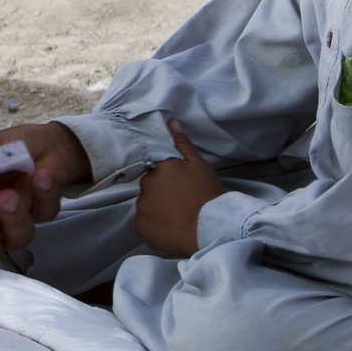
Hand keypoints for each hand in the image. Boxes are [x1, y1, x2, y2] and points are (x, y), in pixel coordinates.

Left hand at [134, 121, 224, 254]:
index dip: (166, 176)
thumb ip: (182, 144)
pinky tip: (168, 226)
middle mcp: (145, 185)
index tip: (176, 184)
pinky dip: (153, 224)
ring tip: (175, 215)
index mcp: (159, 167)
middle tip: (179, 200)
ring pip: (146, 204)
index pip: (154, 167)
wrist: (211, 229)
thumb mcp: (199, 165)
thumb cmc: (208, 195)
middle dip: (159, 190)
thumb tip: (170, 121)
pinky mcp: (140, 227)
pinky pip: (144, 222)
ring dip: (155, 207)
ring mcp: (141, 207)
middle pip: (149, 185)